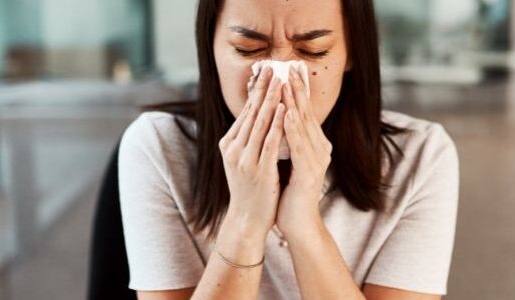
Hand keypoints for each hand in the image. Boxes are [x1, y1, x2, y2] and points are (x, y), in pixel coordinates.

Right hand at [218, 65, 286, 237]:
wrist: (247, 219)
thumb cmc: (250, 190)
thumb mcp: (242, 160)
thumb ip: (247, 139)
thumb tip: (257, 116)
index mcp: (229, 144)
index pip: (245, 112)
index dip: (256, 91)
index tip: (265, 72)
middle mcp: (233, 148)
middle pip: (251, 113)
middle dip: (264, 89)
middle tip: (273, 67)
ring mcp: (244, 159)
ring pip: (260, 123)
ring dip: (271, 100)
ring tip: (281, 81)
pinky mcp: (258, 170)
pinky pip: (270, 142)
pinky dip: (278, 124)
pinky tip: (285, 110)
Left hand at [276, 67, 332, 235]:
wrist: (297, 223)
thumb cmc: (290, 192)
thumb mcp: (287, 160)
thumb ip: (287, 141)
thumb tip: (277, 118)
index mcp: (314, 145)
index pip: (304, 113)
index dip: (297, 91)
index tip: (288, 70)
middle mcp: (320, 149)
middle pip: (306, 114)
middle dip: (296, 90)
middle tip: (289, 67)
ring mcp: (317, 160)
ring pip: (304, 126)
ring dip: (294, 103)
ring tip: (286, 83)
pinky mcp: (309, 172)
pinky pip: (300, 146)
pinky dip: (292, 128)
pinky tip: (285, 114)